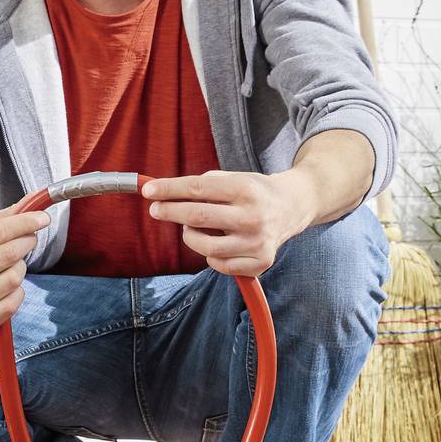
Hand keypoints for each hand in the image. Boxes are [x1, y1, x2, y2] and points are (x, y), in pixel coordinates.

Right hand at [0, 201, 48, 331]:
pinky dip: (17, 292)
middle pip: (10, 255)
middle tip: (29, 238)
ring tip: (8, 266)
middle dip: (27, 241)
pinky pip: (15, 302)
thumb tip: (36, 200)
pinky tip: (4, 288)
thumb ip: (7, 216)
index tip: (43, 218)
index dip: (24, 223)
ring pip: (16, 278)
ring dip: (19, 268)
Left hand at [141, 170, 314, 276]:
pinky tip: (215, 243)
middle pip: (197, 217)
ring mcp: (257, 242)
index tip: (148, 190)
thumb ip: (201, 186)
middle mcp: (253, 217)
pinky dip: (210, 254)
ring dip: (190, 236)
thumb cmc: (253, 192)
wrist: (292, 207)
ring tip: (192, 228)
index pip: (197, 190)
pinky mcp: (260, 262)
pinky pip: (219, 264)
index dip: (169, 190)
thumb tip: (164, 195)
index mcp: (245, 190)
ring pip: (205, 246)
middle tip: (156, 209)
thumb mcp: (233, 178)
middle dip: (170, 212)